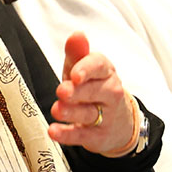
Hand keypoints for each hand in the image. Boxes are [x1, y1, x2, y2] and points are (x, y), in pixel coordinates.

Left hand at [47, 31, 136, 154]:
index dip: (86, 69)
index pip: (99, 66)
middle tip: (62, 91)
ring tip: (57, 110)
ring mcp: (106, 116)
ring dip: (71, 112)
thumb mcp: (83, 68)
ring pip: (88, 113)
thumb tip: (77, 35)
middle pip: (94, 91)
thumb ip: (77, 52)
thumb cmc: (92, 87)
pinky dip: (67, 135)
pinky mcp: (98, 136)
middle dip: (78, 91)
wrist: (118, 122)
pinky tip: (54, 131)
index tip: (74, 74)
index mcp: (105, 71)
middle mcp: (110, 93)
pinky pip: (82, 135)